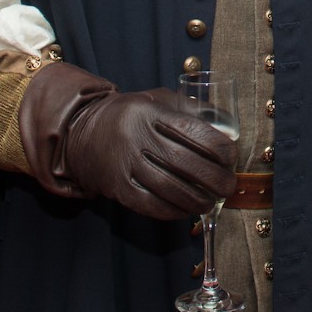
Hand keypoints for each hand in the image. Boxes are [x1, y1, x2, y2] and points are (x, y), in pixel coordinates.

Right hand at [20, 64, 235, 218]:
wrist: (81, 133)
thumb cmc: (131, 115)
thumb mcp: (157, 100)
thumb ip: (190, 109)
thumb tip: (227, 125)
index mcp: (151, 113)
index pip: (194, 131)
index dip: (219, 148)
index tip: (230, 157)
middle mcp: (137, 138)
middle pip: (185, 163)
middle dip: (215, 179)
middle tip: (228, 186)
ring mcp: (126, 165)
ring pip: (170, 189)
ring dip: (197, 200)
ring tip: (211, 201)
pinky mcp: (118, 188)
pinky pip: (151, 205)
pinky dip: (174, 211)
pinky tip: (187, 210)